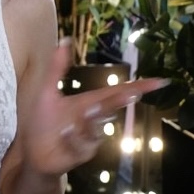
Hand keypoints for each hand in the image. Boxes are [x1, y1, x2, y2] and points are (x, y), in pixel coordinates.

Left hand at [23, 40, 168, 176]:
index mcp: (89, 103)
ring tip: (76, 117)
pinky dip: (72, 139)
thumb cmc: (43, 122)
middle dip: (119, 100)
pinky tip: (62, 135)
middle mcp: (94, 119)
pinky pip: (82, 144)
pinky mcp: (82, 154)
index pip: (117, 92)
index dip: (139, 86)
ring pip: (95, 127)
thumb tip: (64, 40)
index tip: (160, 81)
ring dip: (87, 121)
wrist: (34, 153)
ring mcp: (91, 138)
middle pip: (111, 106)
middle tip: (132, 92)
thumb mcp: (47, 92)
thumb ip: (57, 68)